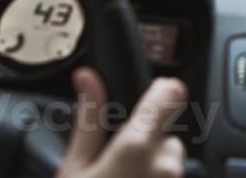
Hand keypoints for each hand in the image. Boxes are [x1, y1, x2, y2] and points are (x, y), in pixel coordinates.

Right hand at [58, 69, 186, 177]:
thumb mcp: (75, 167)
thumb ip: (88, 121)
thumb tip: (87, 79)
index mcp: (138, 146)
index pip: (170, 92)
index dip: (159, 89)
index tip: (147, 94)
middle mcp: (166, 165)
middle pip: (163, 133)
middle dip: (143, 142)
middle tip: (113, 164)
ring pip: (167, 160)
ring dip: (149, 167)